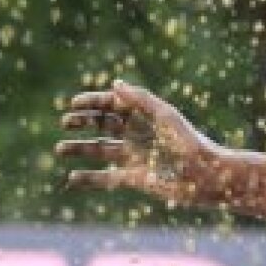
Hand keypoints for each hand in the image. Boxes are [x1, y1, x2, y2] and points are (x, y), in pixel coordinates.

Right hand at [56, 79, 223, 205]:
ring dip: (79, 149)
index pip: (112, 105)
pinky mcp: (135, 179)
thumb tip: (114, 85)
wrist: (206, 177)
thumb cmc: (191, 143)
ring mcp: (134, 157)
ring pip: (100, 150)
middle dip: (82, 123)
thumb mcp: (166, 116)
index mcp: (144, 116)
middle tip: (64, 122)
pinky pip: (106, 178)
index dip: (92, 103)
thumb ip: (141, 99)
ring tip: (59, 149)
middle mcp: (137, 135)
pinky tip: (71, 178)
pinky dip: (89, 179)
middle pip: (103, 125)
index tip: (73, 104)